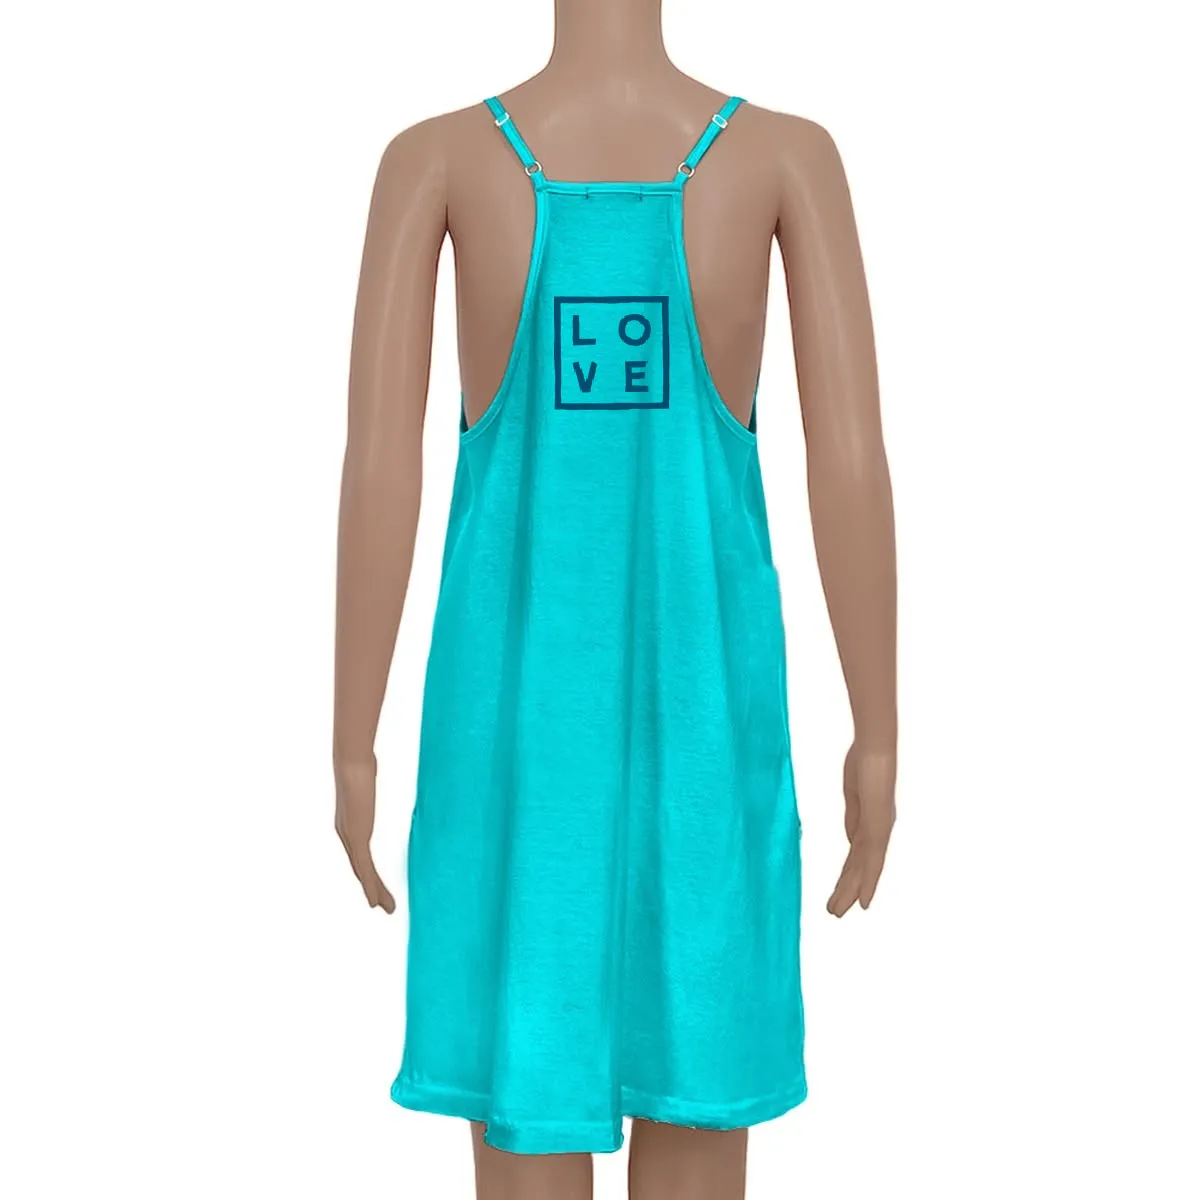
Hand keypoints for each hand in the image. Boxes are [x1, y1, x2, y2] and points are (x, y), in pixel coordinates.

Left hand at [334, 756, 394, 912]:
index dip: (367, 872)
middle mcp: (346, 834)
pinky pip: (365, 869)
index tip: (376, 884)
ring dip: (374, 892)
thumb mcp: (365, 779)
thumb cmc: (358, 763)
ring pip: (363, 873)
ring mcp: (350, 838)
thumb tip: (368, 770)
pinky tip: (376, 901)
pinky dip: (371, 887)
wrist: (350, 762)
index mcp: (349, 823)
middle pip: (360, 868)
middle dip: (372, 887)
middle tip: (381, 904)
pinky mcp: (357, 838)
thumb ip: (366, 782)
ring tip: (386, 908)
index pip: (359, 854)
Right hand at [826, 742, 895, 915]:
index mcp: (870, 821)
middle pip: (859, 867)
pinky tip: (863, 901)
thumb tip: (852, 841)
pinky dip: (868, 884)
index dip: (851, 876)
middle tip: (833, 911)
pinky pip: (872, 861)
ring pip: (863, 870)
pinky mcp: (879, 827)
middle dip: (846, 889)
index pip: (858, 855)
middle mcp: (878, 830)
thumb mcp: (854, 794)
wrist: (876, 747)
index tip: (844, 894)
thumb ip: (854, 819)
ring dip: (850, 892)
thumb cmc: (865, 760)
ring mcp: (879, 830)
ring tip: (835, 912)